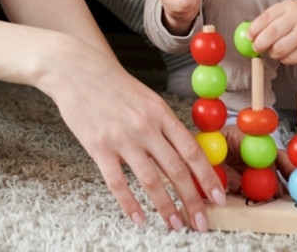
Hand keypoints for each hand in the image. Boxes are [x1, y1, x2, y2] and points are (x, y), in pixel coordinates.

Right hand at [38, 38, 226, 230]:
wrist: (77, 70)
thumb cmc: (114, 85)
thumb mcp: (147, 99)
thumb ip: (165, 127)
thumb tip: (186, 158)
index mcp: (160, 113)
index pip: (192, 151)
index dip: (207, 178)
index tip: (219, 197)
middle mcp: (145, 126)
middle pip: (176, 170)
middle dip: (192, 201)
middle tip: (200, 222)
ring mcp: (121, 138)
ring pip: (151, 181)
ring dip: (166, 208)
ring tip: (175, 225)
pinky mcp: (98, 147)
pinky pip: (117, 183)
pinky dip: (129, 204)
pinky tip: (138, 218)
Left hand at [247, 2, 296, 64]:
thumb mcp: (291, 11)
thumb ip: (271, 19)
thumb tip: (248, 33)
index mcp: (290, 6)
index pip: (266, 17)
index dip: (254, 29)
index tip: (248, 36)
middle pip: (271, 33)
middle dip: (259, 43)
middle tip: (256, 48)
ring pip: (278, 48)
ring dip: (272, 52)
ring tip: (274, 50)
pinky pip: (289, 58)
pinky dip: (284, 59)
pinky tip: (288, 53)